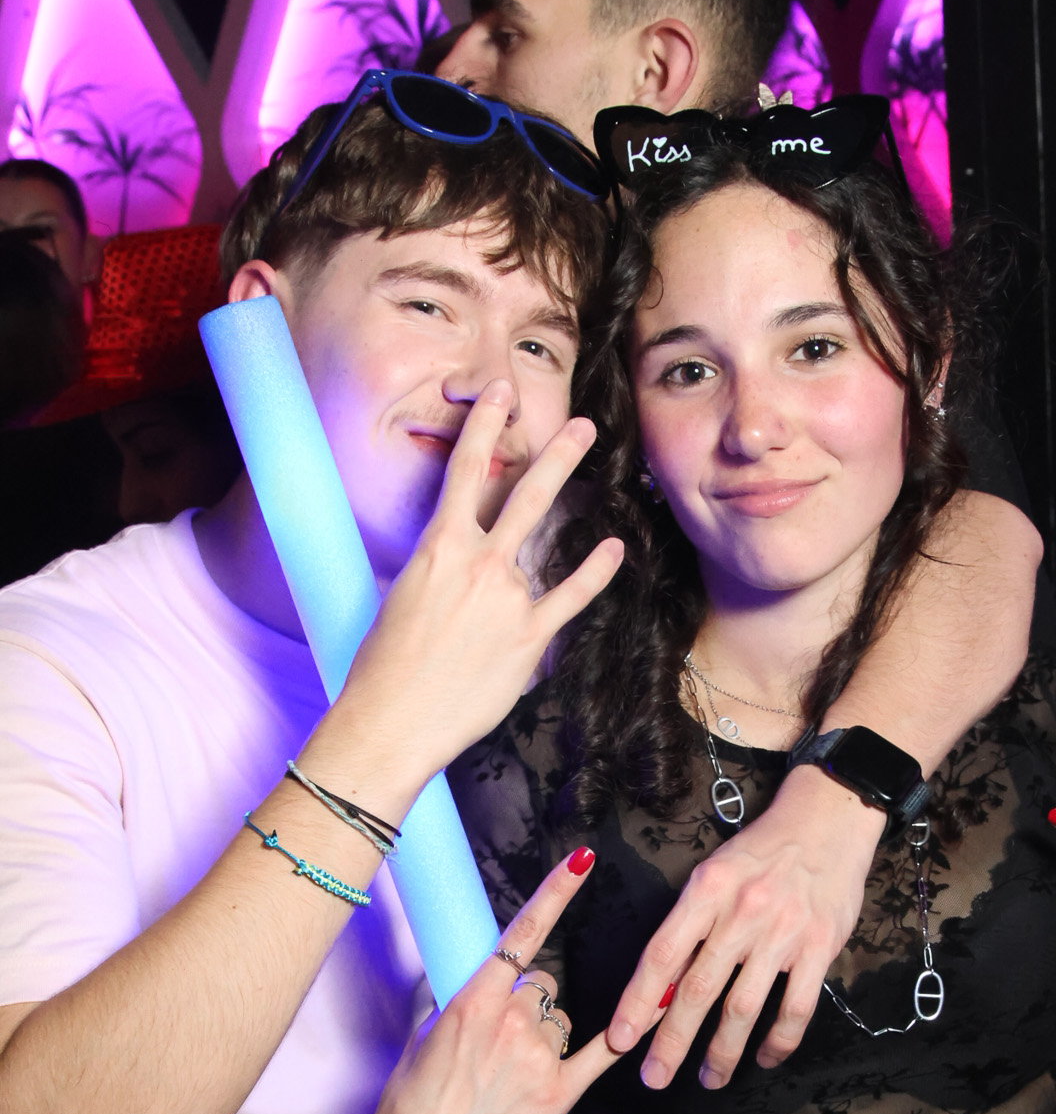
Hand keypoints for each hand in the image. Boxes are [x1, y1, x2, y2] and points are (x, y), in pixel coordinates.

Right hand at [323, 381, 622, 801]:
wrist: (394, 719)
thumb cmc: (384, 666)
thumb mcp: (400, 598)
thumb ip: (436, 571)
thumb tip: (452, 565)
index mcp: (437, 547)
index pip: (463, 471)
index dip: (485, 426)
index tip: (501, 393)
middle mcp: (477, 563)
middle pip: (521, 493)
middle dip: (553, 453)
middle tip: (581, 425)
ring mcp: (507, 597)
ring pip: (545, 534)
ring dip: (574, 495)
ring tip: (600, 467)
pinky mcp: (528, 636)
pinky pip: (570, 596)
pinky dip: (594, 571)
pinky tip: (613, 550)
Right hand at [362, 849, 635, 1113]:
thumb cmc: (412, 1102)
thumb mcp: (420, 1036)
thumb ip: (453, 1001)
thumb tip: (472, 982)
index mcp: (472, 1000)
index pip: (521, 933)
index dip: (555, 892)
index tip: (584, 857)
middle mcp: (511, 1020)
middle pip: (544, 986)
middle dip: (529, 1004)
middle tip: (498, 1046)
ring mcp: (537, 1057)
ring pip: (562, 1020)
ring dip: (546, 1036)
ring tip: (510, 1076)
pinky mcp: (558, 1093)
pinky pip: (602, 1051)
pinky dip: (630, 1030)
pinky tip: (663, 1003)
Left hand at [607, 765, 885, 1088]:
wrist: (828, 819)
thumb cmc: (762, 851)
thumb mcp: (714, 872)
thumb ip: (690, 924)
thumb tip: (659, 984)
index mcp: (706, 890)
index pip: (662, 954)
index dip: (638, 1000)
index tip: (620, 1038)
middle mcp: (741, 912)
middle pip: (698, 989)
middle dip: (672, 1041)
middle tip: (654, 1078)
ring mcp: (783, 932)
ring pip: (743, 1007)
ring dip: (722, 1052)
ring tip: (709, 1079)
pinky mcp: (820, 947)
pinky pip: (795, 1008)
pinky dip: (778, 1041)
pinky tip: (764, 1058)